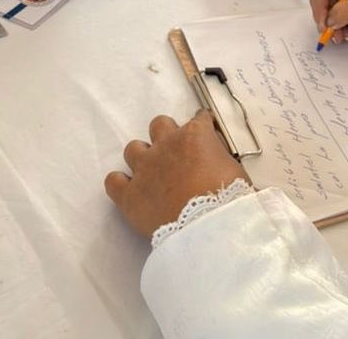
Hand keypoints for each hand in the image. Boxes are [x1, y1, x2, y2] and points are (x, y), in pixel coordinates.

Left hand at [105, 112, 250, 238]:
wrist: (207, 229)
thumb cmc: (229, 199)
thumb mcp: (234, 170)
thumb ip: (219, 159)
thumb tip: (216, 162)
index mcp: (194, 135)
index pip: (199, 118)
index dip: (203, 128)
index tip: (205, 139)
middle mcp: (166, 144)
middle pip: (159, 124)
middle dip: (166, 136)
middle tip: (176, 156)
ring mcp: (144, 167)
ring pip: (133, 148)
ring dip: (142, 158)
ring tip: (152, 175)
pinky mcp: (129, 194)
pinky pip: (113, 181)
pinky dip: (120, 184)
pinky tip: (128, 191)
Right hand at [309, 0, 347, 46]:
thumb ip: (346, 11)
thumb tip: (329, 19)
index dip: (320, 6)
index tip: (325, 22)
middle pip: (321, 1)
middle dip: (327, 19)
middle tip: (333, 32)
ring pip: (326, 15)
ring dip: (334, 28)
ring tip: (346, 35)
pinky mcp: (346, 13)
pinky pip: (333, 24)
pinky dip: (340, 32)